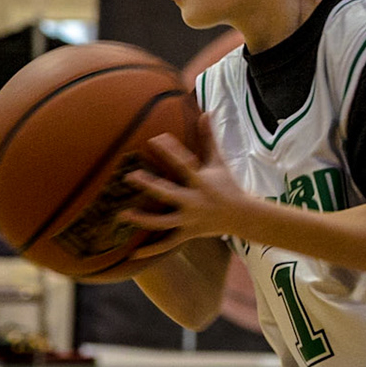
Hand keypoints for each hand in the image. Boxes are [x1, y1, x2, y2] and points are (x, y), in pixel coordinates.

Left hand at [118, 121, 251, 254]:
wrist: (242, 216)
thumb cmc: (227, 185)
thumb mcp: (218, 161)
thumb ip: (208, 138)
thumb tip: (206, 112)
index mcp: (202, 182)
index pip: (185, 164)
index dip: (171, 151)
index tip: (155, 139)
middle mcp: (194, 202)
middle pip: (170, 194)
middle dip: (150, 186)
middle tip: (129, 176)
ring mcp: (189, 221)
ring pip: (163, 223)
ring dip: (143, 220)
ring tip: (123, 214)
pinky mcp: (187, 234)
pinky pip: (166, 244)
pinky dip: (151, 251)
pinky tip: (132, 254)